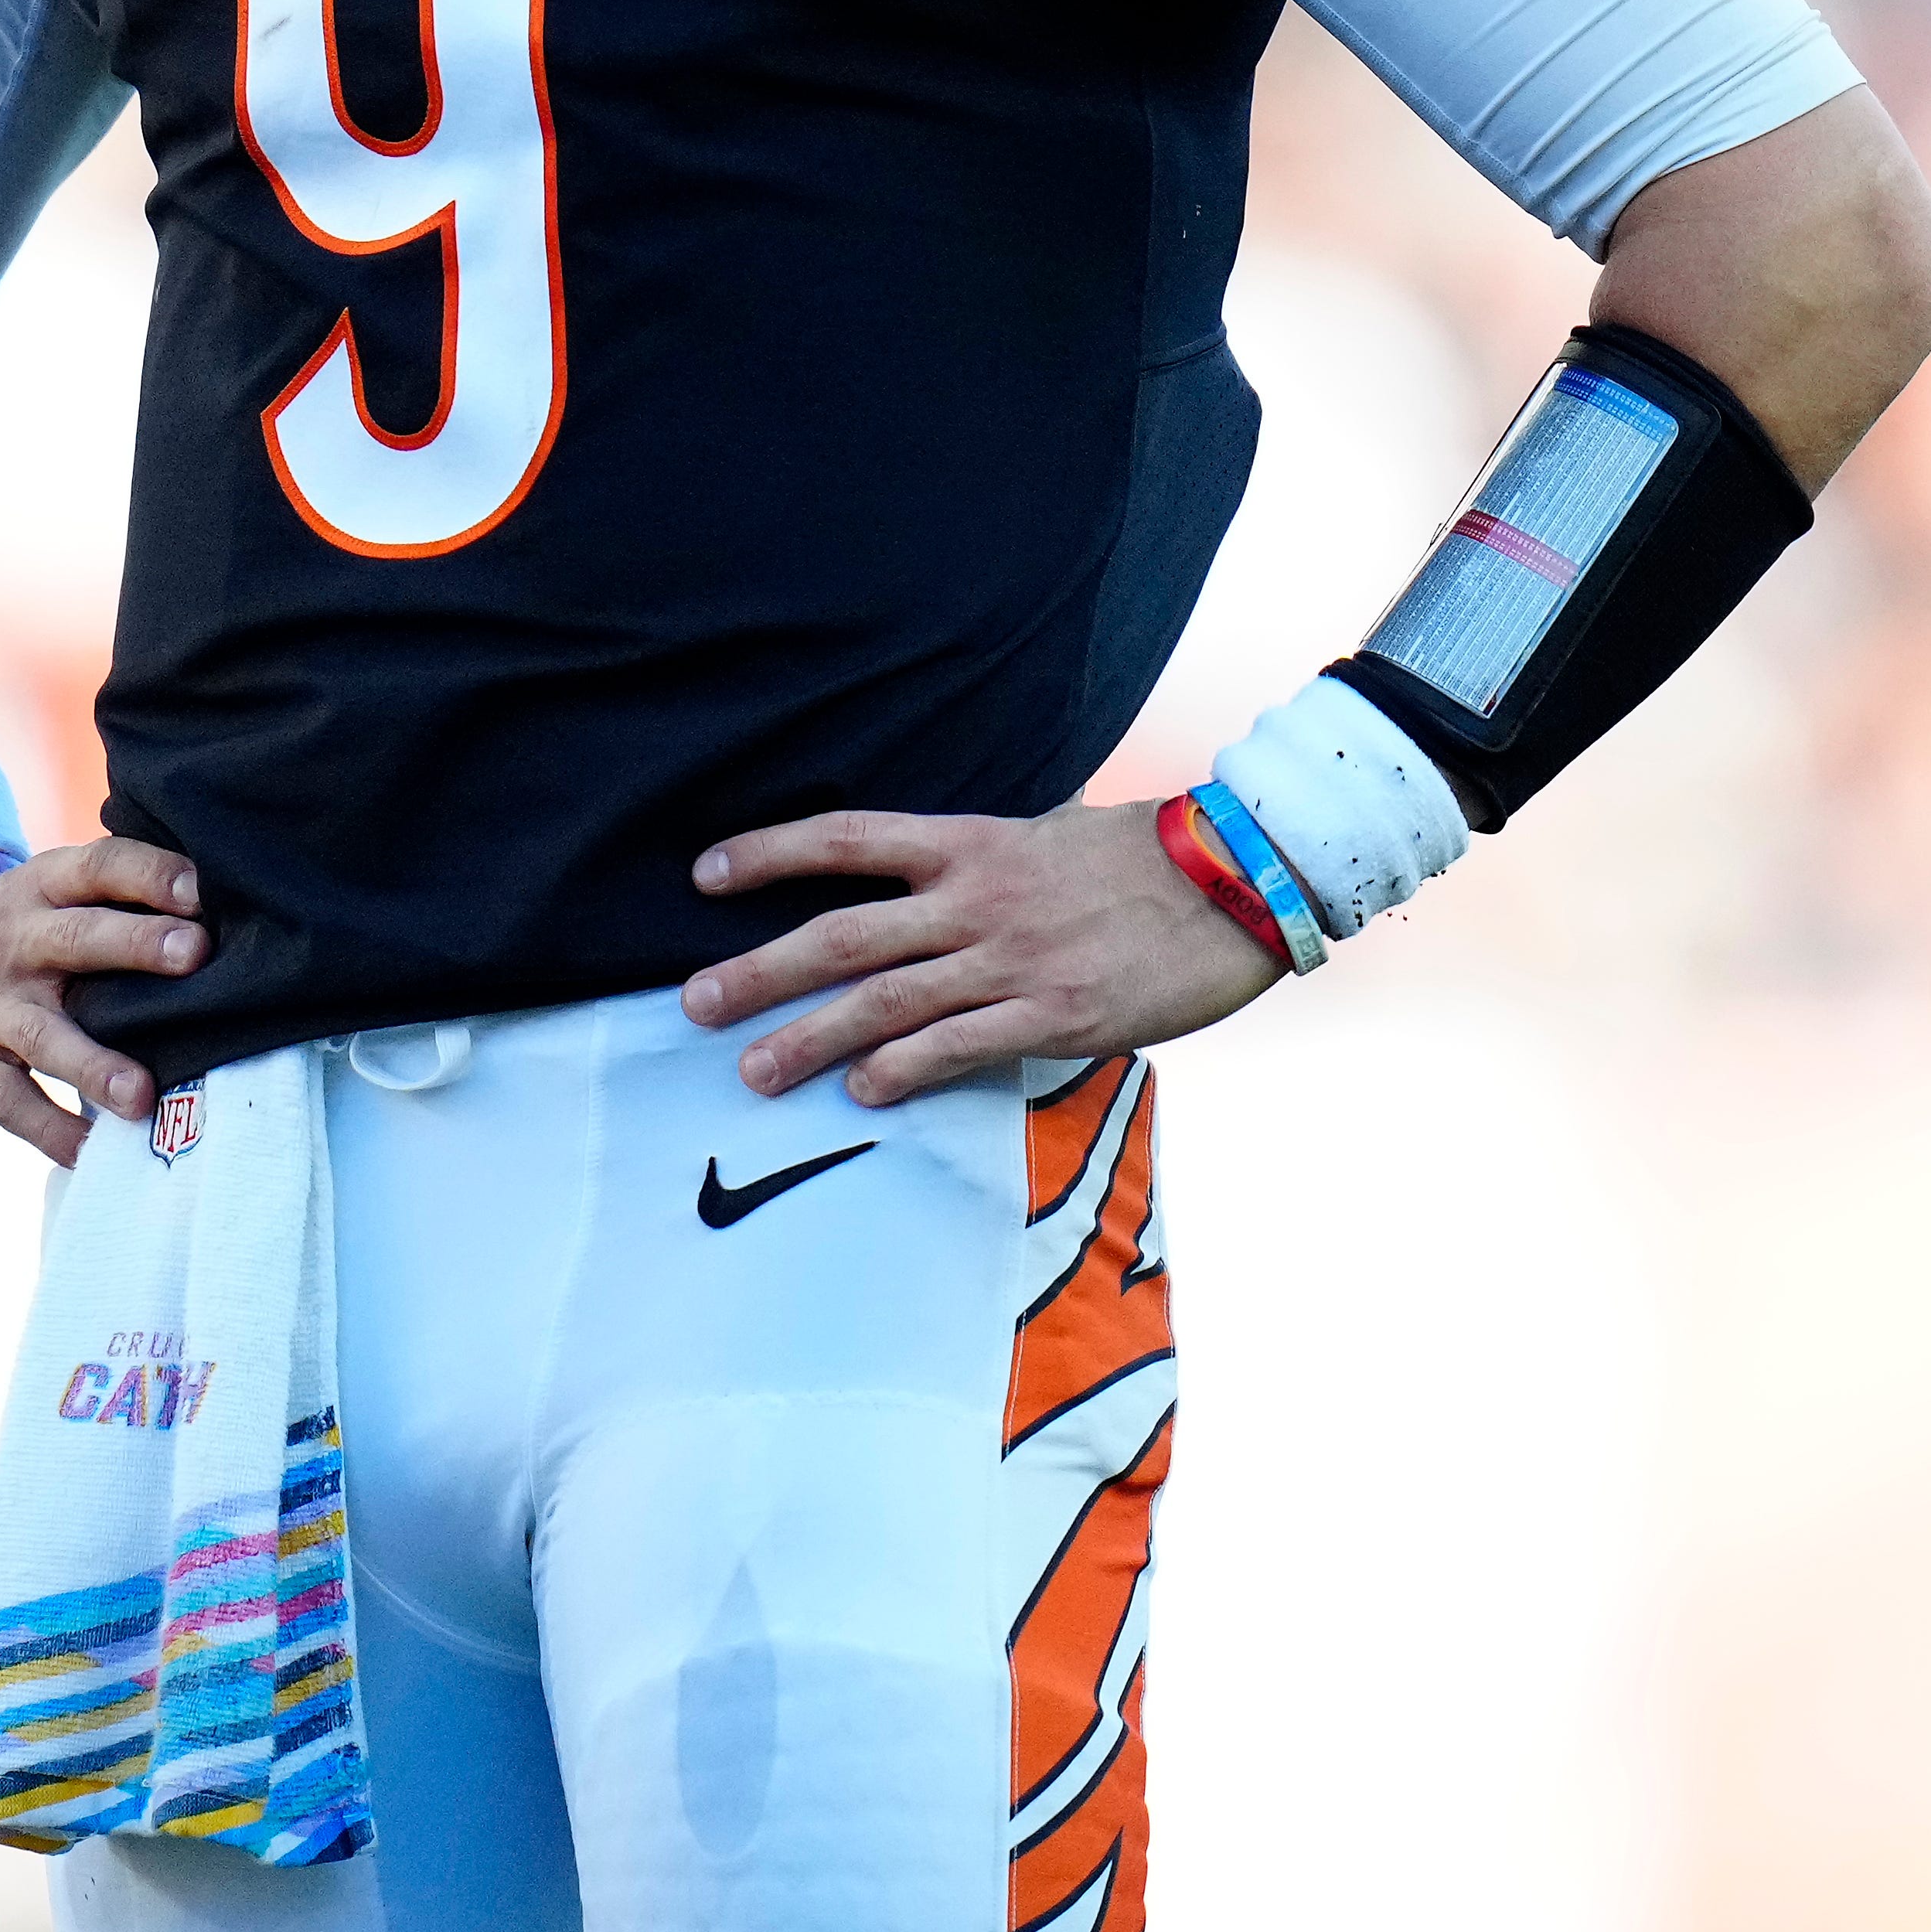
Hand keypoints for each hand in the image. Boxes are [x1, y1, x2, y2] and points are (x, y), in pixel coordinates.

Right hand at [0, 835, 210, 1167]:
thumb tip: (218, 916)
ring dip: (94, 1064)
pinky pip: (10, 1102)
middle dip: (136, 945)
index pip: (95, 867)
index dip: (147, 873)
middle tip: (195, 954)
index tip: (198, 890)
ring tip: (142, 1095)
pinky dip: (50, 1130)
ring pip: (43, 1034)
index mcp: (38, 890)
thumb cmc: (13, 942)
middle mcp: (9, 941)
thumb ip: (108, 904)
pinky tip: (89, 1153)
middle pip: (75, 939)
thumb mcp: (42, 903)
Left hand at [675, 801, 1280, 1106]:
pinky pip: (960, 1046)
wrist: (1237, 880)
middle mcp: (976, 899)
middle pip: (843, 933)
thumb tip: (931, 882)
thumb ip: (982, 864)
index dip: (769, 853)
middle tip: (693, 1003)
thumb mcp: (1047, 838)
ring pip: (887, 1001)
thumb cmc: (1143, 861)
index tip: (703, 875)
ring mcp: (1012, 958)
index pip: (845, 839)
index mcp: (971, 844)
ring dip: (812, 1038)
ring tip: (753, 1073)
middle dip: (760, 969)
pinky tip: (864, 1093)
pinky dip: (904, 1070)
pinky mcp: (1055, 1014)